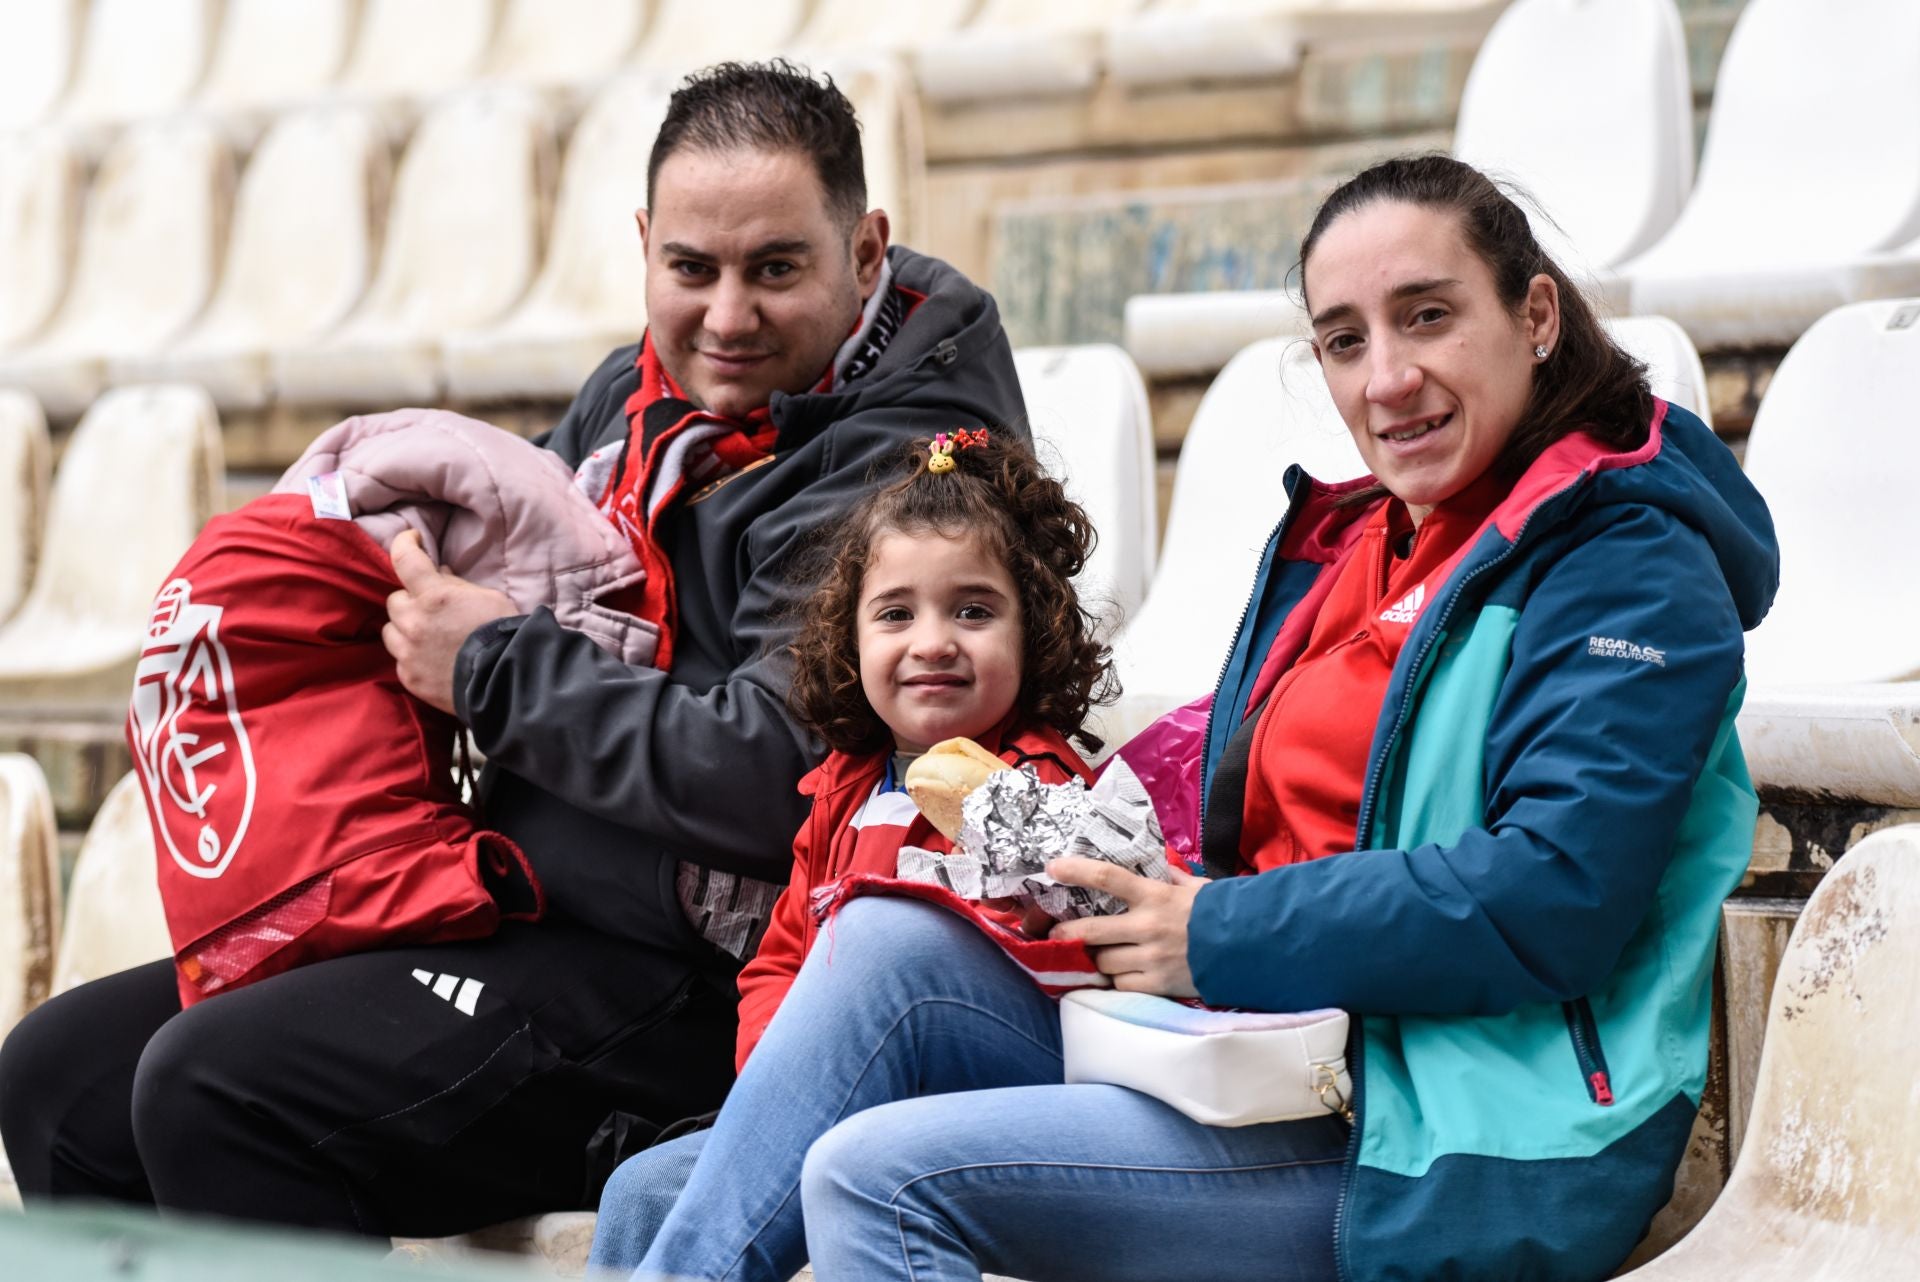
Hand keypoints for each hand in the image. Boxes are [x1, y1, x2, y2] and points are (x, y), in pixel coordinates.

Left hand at [382, 529, 516, 713]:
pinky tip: (432, 659)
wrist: (507, 682)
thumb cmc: (503, 634)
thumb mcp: (487, 598)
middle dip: (411, 600)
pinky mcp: (409, 676)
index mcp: (435, 596)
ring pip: (391, 630)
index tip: (411, 540)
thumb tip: (438, 572)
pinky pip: (399, 659)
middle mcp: (414, 621)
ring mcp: (408, 652)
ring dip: (405, 628)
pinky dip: (412, 655)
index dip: (404, 543)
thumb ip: (456, 585)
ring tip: (428, 636)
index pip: (405, 559)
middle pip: (395, 600)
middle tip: (431, 607)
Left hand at [1046, 858, 1205, 997]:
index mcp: (1154, 896)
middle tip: (1056, 933)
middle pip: (1090, 931)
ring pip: (1103, 962)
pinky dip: (1116, 981)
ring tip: (1100, 955)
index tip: (1052, 868)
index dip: (1076, 871)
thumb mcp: (1196, 888)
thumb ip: (1173, 878)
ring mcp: (1151, 958)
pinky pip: (1121, 985)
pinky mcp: (1158, 984)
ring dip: (1097, 959)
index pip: (1107, 878)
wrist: (1250, 948)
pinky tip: (1121, 975)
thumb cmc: (1221, 914)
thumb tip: (1162, 867)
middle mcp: (1147, 926)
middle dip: (1066, 934)